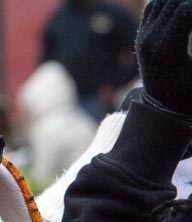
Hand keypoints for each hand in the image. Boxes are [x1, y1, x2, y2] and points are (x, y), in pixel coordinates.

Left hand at [136, 0, 191, 119]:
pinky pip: (153, 6)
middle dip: (191, 3)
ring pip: (162, 0)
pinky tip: (183, 9)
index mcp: (166, 49)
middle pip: (174, 1)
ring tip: (191, 12)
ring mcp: (143, 35)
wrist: (161, 102)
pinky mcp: (142, 33)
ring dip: (181, 1)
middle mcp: (150, 39)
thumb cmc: (187, 92)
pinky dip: (169, 2)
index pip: (186, 9)